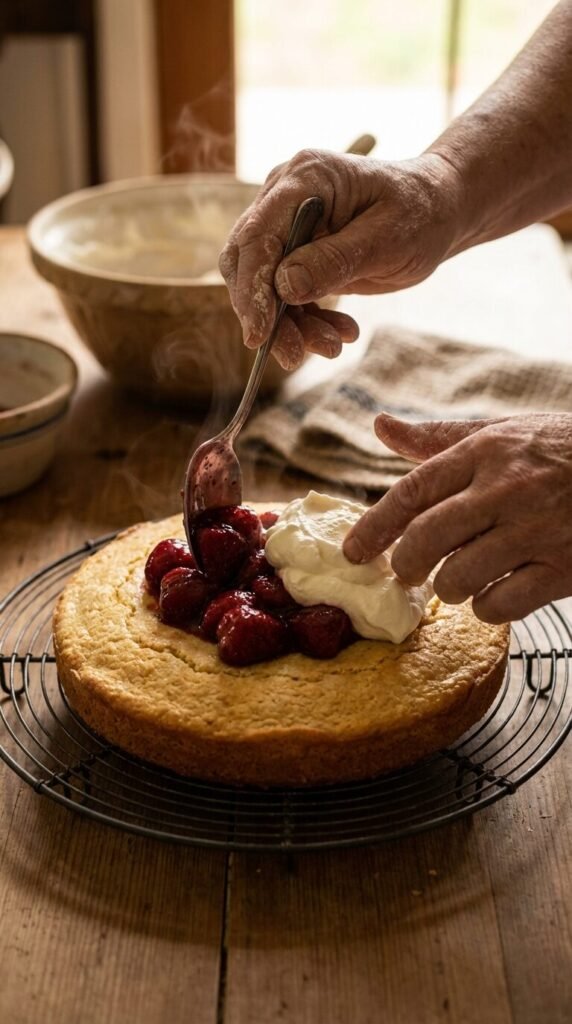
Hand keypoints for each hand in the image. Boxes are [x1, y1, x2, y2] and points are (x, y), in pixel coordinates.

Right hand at [219, 149, 461, 368]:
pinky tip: (339, 333)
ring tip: (333, 345)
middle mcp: (284, 197)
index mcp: (305, 178)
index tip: (258, 335)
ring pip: (263, 286)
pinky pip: (284, 296)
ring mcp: (286, 226)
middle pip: (247, 262)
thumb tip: (283, 286)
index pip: (258, 235)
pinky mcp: (295, 253)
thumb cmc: (420, 212)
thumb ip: (335, 259)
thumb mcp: (388, 238)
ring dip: (291, 325)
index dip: (252, 288)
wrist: (436, 211)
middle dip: (267, 315)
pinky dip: (306, 321)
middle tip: (294, 355)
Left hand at [342, 412, 571, 622]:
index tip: (352, 553)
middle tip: (407, 572)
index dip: (374, 527)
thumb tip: (381, 426)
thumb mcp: (501, 433)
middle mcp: (506, 490)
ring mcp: (536, 531)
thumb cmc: (558, 451)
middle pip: (426, 540)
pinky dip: (486, 607)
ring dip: (448, 588)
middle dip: (405, 565)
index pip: (412, 492)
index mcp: (484, 453)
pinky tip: (493, 594)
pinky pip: (500, 605)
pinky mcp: (564, 568)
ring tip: (458, 579)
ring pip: (459, 578)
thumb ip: (439, 438)